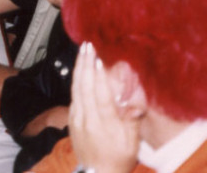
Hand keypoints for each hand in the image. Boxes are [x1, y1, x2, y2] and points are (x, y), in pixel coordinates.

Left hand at [69, 42, 139, 172]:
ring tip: (82, 52)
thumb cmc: (118, 158)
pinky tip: (79, 70)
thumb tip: (135, 103)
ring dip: (79, 68)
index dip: (99, 77)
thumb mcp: (131, 143)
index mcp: (103, 124)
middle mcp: (87, 119)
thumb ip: (132, 120)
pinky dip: (76, 80)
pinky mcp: (72, 119)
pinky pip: (73, 95)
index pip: (100, 95)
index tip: (99, 60)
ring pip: (76, 88)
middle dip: (85, 64)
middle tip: (88, 46)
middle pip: (84, 86)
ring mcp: (77, 118)